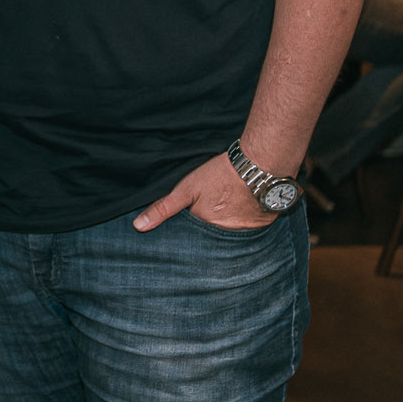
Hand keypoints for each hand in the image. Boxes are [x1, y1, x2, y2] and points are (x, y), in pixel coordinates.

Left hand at [132, 152, 278, 232]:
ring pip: (234, 232)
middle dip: (213, 227)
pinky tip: (248, 206)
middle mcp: (226, 235)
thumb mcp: (186, 189)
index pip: (195, 235)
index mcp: (205, 227)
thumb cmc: (220, 174)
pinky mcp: (264, 225)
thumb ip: (163, 208)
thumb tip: (138, 227)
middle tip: (218, 207)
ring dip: (232, 224)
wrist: (258, 166)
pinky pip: (254, 228)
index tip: (197, 214)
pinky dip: (250, 220)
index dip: (194, 225)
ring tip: (233, 206)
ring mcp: (247, 232)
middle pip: (215, 235)